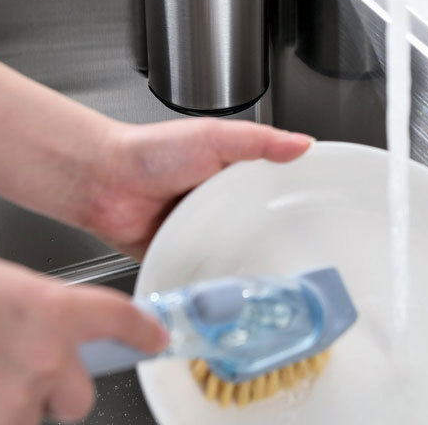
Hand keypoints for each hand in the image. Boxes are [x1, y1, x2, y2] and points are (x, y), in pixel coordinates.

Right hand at [0, 248, 167, 424]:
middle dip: (61, 389)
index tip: (156, 338)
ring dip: (12, 405)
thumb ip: (37, 309)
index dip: (143, 332)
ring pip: (33, 418)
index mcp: (53, 308)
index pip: (120, 320)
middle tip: (26, 372)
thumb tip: (50, 327)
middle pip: (81, 395)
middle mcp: (43, 358)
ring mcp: (12, 403)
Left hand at [84, 118, 313, 258]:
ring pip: (236, 253)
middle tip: (303, 257)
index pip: (275, 185)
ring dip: (247, 263)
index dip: (297, 198)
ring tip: (272, 280)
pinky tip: (232, 291)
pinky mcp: (183, 258)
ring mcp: (202, 232)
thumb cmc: (152, 152)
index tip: (322, 212)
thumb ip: (259, 141)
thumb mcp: (214, 137)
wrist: (106, 183)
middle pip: (260, 225)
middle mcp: (219, 204)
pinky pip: (206, 274)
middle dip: (277, 240)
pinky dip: (216, 281)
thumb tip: (302, 143)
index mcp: (232, 173)